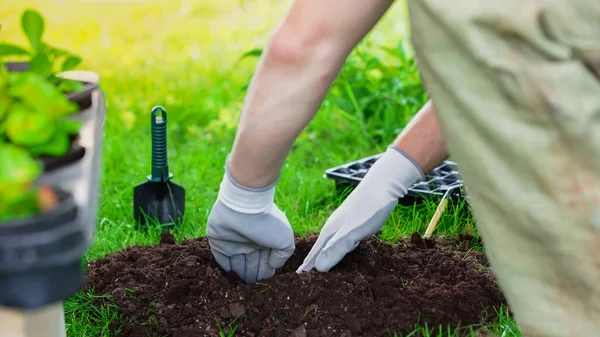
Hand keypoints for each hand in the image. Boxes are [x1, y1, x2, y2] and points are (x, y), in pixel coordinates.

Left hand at [206, 165, 294, 283]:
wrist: (243, 207)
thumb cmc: (267, 223)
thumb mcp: (284, 240)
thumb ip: (282, 256)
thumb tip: (274, 266)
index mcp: (265, 241)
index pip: (265, 263)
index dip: (266, 275)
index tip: (265, 288)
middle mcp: (250, 242)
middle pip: (251, 265)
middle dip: (252, 278)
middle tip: (251, 293)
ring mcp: (234, 242)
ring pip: (238, 265)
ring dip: (240, 277)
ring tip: (241, 291)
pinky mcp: (219, 243)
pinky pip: (221, 260)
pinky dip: (225, 271)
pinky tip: (229, 281)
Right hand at [297, 146, 423, 272]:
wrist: (384, 183)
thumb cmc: (369, 208)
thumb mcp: (353, 232)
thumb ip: (337, 249)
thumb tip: (319, 268)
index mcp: (330, 231)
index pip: (316, 253)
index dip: (308, 265)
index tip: (299, 277)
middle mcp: (334, 227)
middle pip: (321, 248)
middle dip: (314, 261)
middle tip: (306, 276)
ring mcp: (344, 223)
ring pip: (332, 243)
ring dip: (326, 255)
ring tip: (322, 266)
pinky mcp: (355, 221)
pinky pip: (343, 239)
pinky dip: (340, 248)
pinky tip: (343, 249)